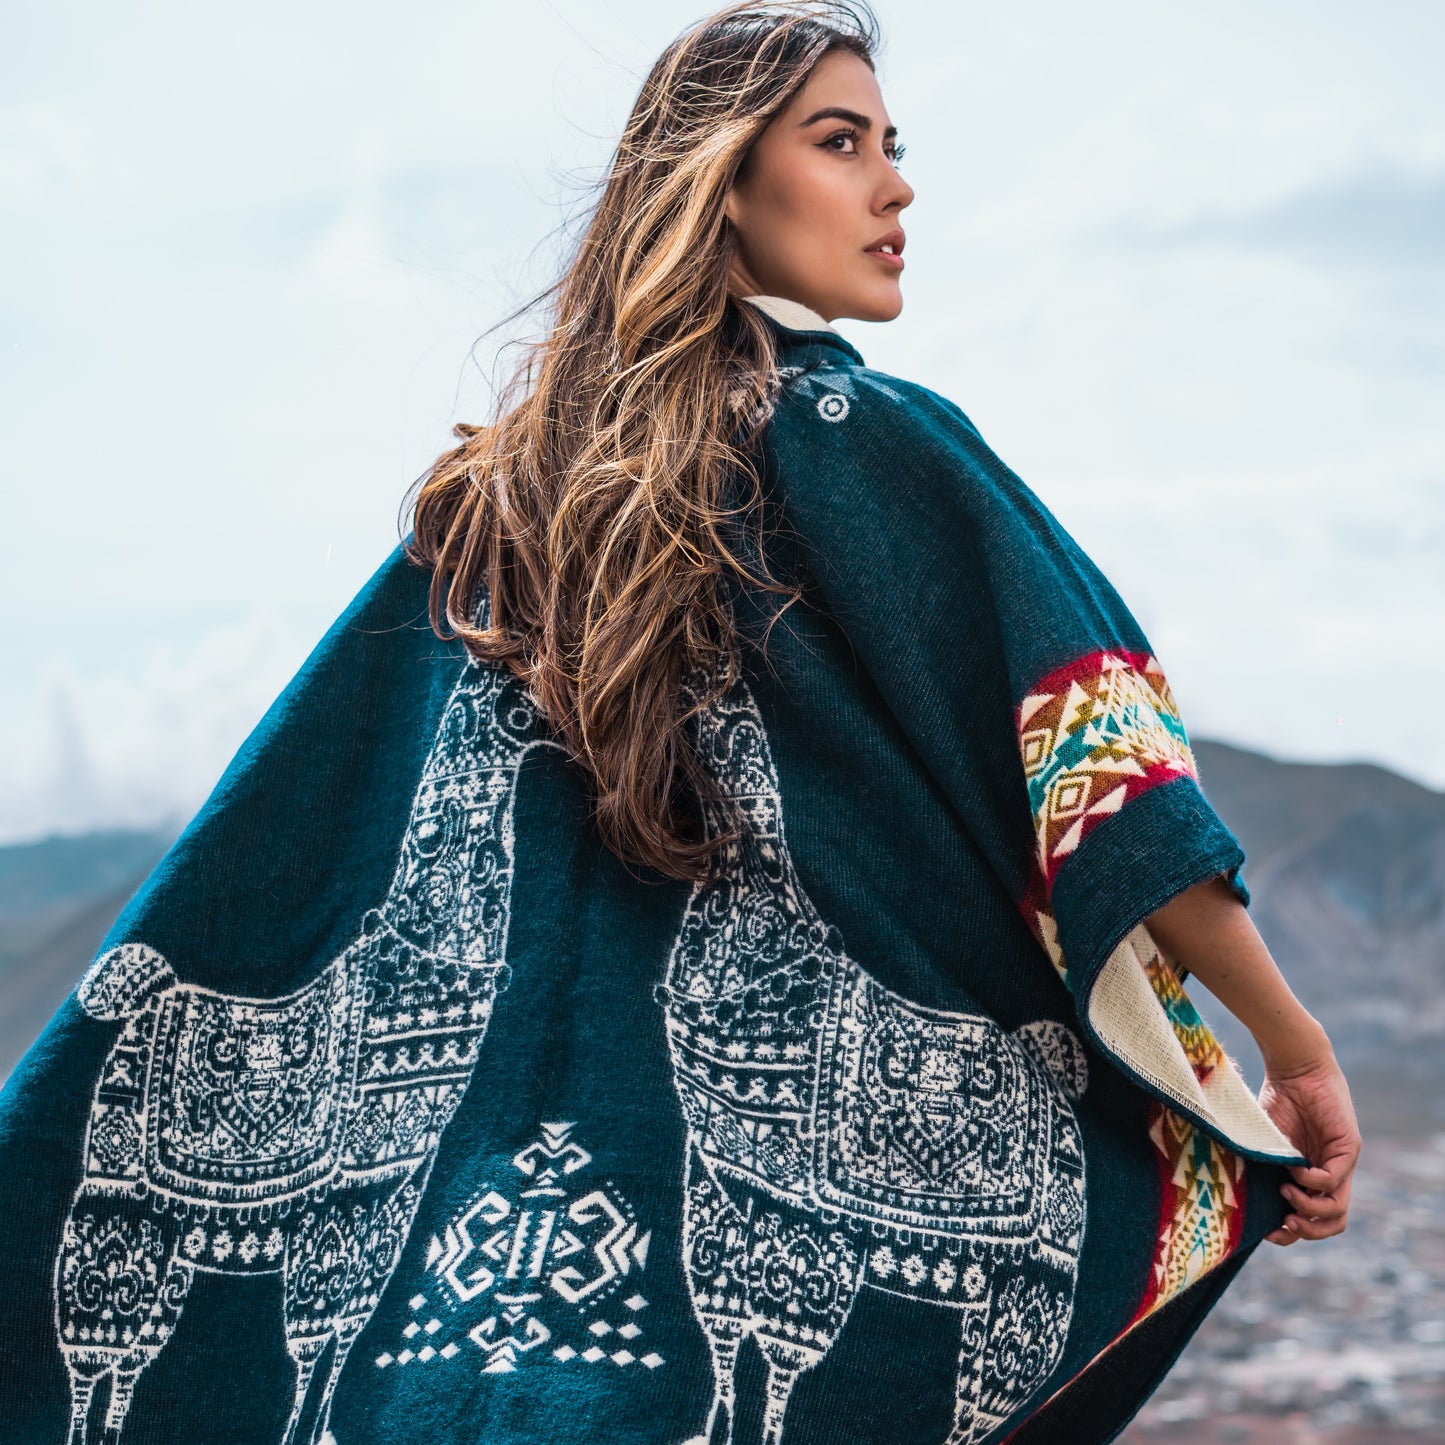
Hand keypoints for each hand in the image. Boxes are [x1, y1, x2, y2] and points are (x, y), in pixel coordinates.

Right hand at [1256, 1050, 1361, 1245]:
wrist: (1293, 1065)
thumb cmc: (1274, 1098)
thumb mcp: (1264, 1142)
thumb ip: (1261, 1167)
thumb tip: (1237, 1199)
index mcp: (1310, 1176)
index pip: (1313, 1219)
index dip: (1292, 1233)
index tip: (1268, 1232)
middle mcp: (1329, 1174)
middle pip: (1333, 1222)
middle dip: (1307, 1231)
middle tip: (1283, 1224)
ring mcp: (1341, 1163)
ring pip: (1338, 1209)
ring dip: (1310, 1210)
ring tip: (1287, 1194)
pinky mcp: (1348, 1148)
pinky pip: (1333, 1180)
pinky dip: (1311, 1182)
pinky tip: (1293, 1169)